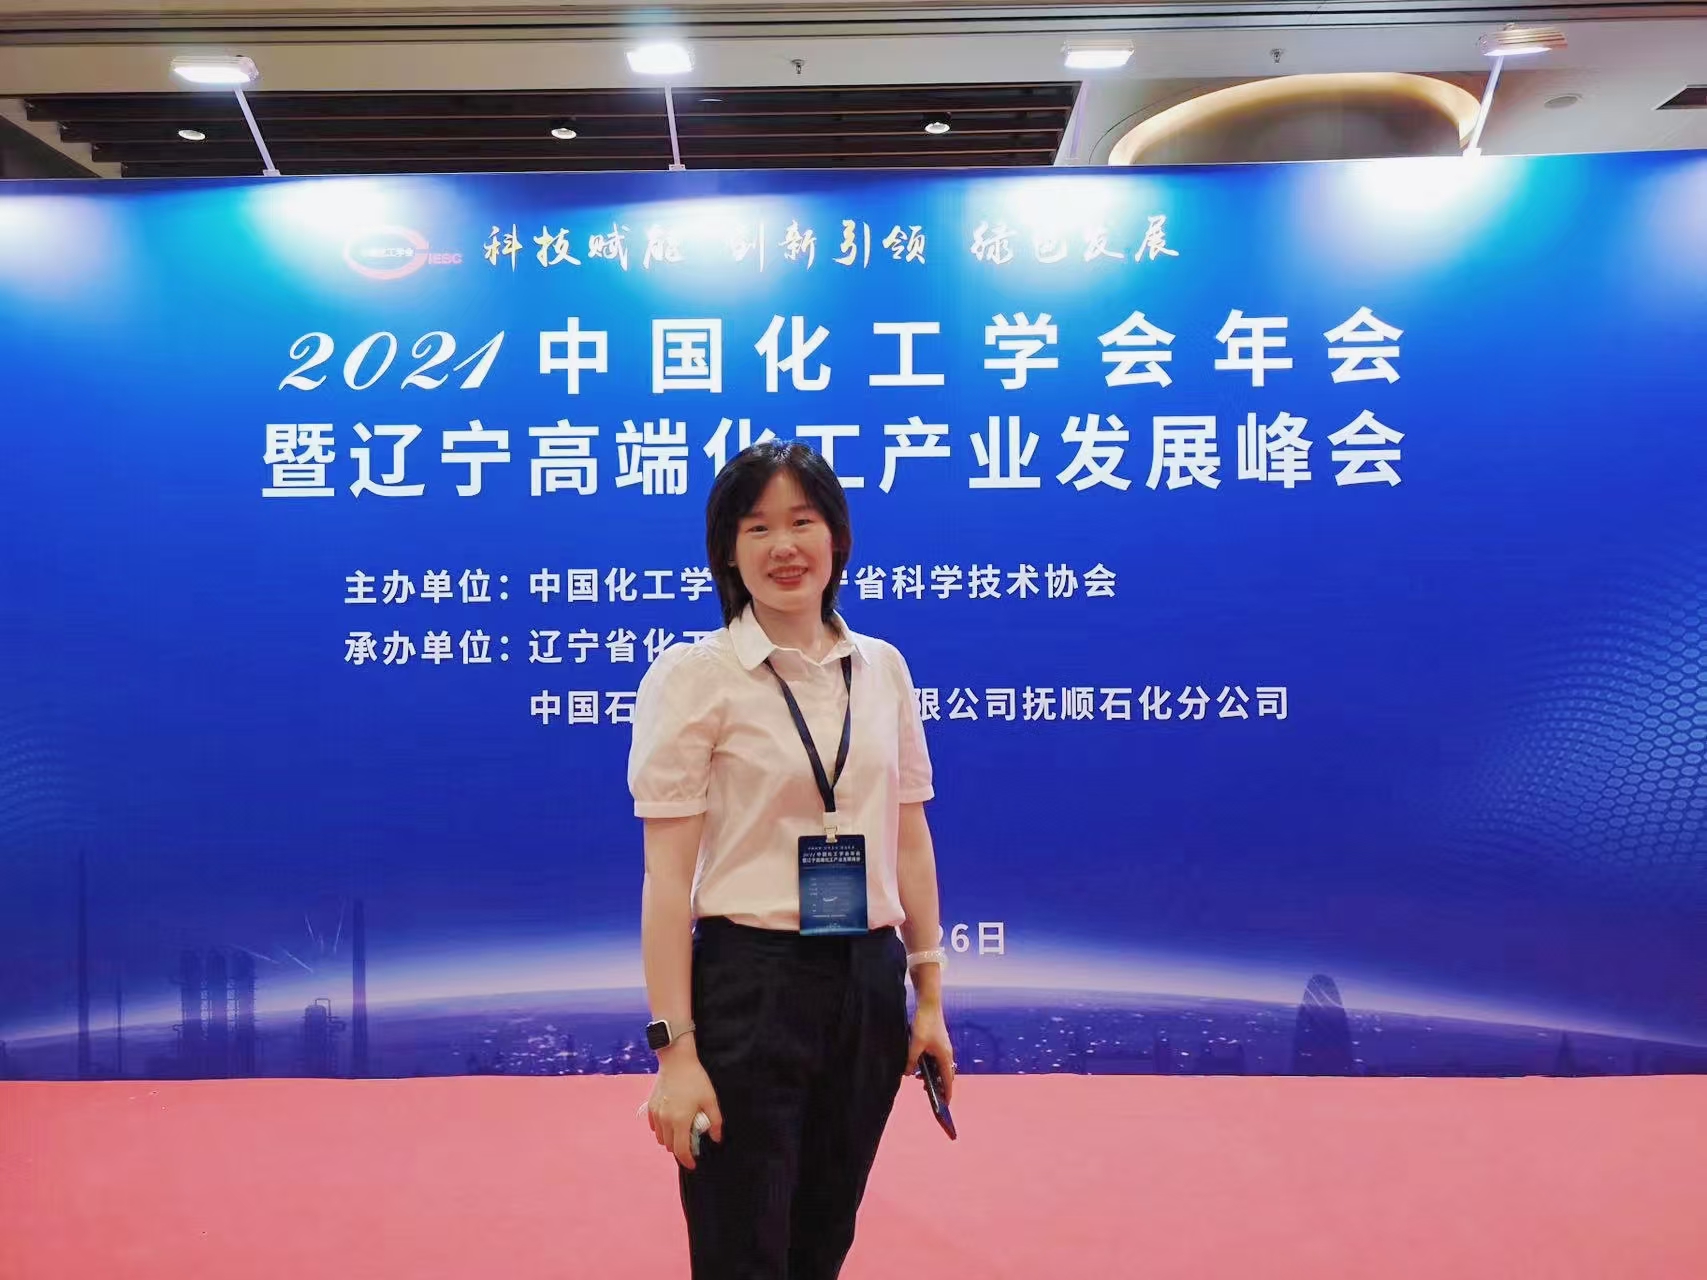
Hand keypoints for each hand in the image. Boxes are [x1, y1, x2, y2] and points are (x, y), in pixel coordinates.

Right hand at [647, 1045, 722, 1170]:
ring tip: (681, 1132)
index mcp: (680, 1121)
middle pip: (670, 1146)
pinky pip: (654, 1127)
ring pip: (661, 1138)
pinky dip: (662, 1130)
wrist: (677, 1060)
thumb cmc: (695, 1079)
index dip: (687, 1160)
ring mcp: (656, 1113)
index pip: (681, 1150)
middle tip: (691, 1142)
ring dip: (670, 1140)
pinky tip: (671, 1122)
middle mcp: (665, 1120)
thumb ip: (715, 1121)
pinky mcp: (651, 1106)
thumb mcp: (710, 1099)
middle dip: (680, 1149)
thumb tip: (716, 1138)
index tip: (693, 1164)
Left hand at [906, 1001, 954, 1104]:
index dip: (947, 1093)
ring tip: (920, 1079)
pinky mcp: (938, 1041)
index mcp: (945, 1056)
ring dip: (932, 1074)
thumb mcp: (915, 1044)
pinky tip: (919, 1063)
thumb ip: (911, 1060)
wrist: (929, 1003)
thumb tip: (907, 1073)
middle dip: (939, 1085)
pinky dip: (930, 1064)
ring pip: (940, 1066)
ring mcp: (943, 1046)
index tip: (945, 1104)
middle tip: (929, 1093)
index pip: (948, 1080)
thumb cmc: (925, 1023)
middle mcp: (947, 1053)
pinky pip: (936, 1058)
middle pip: (945, 1074)